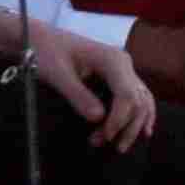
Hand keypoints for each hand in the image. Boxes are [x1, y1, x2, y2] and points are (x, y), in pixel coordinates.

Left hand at [33, 26, 156, 149]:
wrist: (40, 38)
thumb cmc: (45, 52)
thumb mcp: (57, 73)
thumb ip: (77, 94)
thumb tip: (98, 118)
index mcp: (111, 59)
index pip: (127, 96)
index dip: (118, 120)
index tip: (103, 137)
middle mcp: (123, 63)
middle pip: (137, 101)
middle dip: (124, 127)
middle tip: (100, 144)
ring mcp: (122, 69)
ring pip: (141, 101)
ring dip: (132, 125)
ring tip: (118, 146)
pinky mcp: (118, 76)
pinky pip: (137, 97)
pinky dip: (141, 115)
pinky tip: (144, 131)